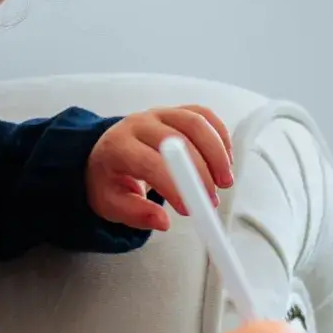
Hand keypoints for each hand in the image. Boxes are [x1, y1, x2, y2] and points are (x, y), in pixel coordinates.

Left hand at [86, 104, 234, 231]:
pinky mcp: (175, 111)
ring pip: (195, 123)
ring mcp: (158, 113)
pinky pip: (203, 114)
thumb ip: (135, 214)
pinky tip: (226, 159)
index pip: (150, 162)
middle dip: (201, 172)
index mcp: (118, 146)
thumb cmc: (109, 179)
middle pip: (177, 139)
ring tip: (225, 181)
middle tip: (211, 200)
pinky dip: (220, 135)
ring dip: (216, 153)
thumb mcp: (110, 204)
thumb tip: (162, 222)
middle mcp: (139, 124)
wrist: (106, 153)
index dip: (174, 185)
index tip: (189, 209)